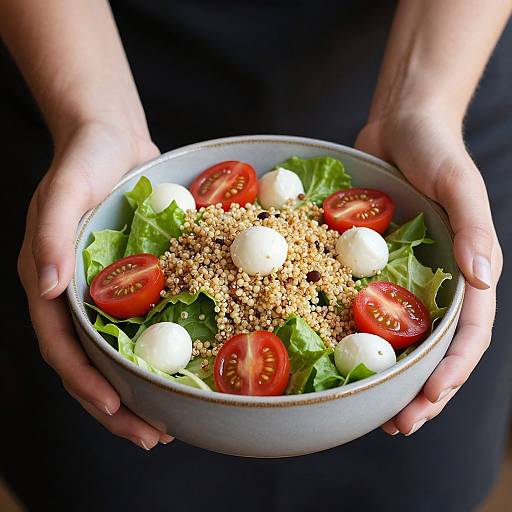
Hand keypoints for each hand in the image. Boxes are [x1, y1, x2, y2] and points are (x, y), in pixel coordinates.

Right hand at [17, 121, 172, 448]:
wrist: (112, 138)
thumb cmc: (83, 159)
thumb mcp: (64, 190)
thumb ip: (50, 236)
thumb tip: (47, 290)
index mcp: (50, 283)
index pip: (63, 348)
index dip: (86, 382)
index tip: (116, 408)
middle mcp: (77, 295)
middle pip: (91, 363)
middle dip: (117, 405)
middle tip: (151, 435)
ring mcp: (106, 291)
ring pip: (119, 352)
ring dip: (139, 389)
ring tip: (168, 419)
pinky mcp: (133, 280)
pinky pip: (144, 323)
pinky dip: (160, 351)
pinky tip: (186, 367)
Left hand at [355, 108, 502, 435]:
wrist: (400, 124)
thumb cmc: (436, 149)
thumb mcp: (458, 184)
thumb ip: (474, 229)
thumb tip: (484, 281)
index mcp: (466, 270)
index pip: (466, 335)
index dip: (450, 373)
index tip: (427, 402)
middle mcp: (437, 280)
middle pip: (434, 348)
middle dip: (421, 391)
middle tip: (397, 426)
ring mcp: (404, 274)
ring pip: (401, 336)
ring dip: (391, 375)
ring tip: (370, 408)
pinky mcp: (376, 263)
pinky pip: (368, 304)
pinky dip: (359, 333)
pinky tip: (338, 352)